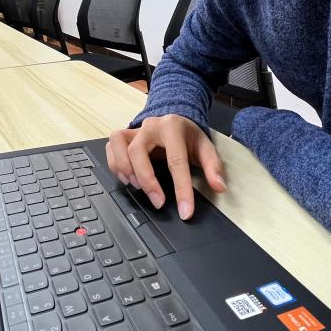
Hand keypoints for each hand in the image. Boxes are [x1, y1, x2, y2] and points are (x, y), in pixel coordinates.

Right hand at [105, 115, 225, 220]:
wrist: (174, 120)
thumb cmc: (188, 136)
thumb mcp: (205, 147)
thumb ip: (213, 166)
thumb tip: (219, 187)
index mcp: (173, 127)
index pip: (176, 160)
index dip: (181, 188)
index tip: (185, 211)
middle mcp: (150, 126)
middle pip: (138, 151)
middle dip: (147, 180)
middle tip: (158, 202)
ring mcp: (134, 130)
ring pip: (119, 145)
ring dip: (125, 169)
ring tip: (138, 188)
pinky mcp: (123, 135)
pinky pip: (110, 148)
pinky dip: (115, 165)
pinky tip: (126, 178)